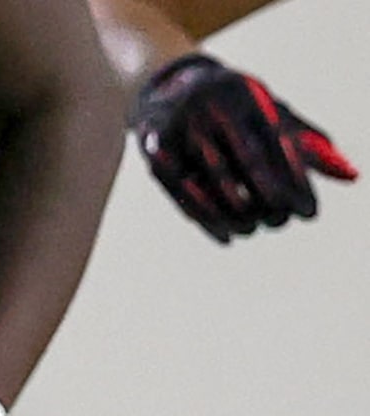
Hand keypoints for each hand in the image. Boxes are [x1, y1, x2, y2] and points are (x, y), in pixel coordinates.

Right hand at [138, 53, 355, 244]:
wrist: (167, 87)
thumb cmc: (234, 107)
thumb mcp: (270, 114)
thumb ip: (308, 145)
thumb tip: (352, 175)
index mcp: (245, 95)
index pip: (276, 144)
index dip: (295, 181)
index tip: (309, 212)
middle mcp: (212, 108)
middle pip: (246, 162)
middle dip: (269, 197)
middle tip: (284, 221)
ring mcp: (181, 128)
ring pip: (215, 181)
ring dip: (239, 213)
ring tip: (257, 228)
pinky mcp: (155, 150)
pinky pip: (182, 193)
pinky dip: (207, 220)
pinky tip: (227, 237)